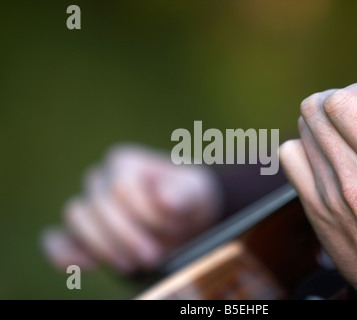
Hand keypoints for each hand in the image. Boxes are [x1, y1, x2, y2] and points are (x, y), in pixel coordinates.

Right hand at [42, 144, 222, 273]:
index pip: (122, 188)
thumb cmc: (188, 198)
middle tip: (153, 257)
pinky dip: (65, 253)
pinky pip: (59, 240)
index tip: (172, 227)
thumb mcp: (196, 192)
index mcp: (125, 161)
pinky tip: (83, 266)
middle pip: (98, 205)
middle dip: (126, 236)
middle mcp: (101, 178)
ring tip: (131, 264)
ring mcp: (88, 206)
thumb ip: (184, 193)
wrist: (184, 217)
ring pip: (77, 219)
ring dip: (103, 246)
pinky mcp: (83, 233)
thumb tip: (163, 200)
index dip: (145, 213)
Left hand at [280, 82, 356, 298]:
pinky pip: (291, 162)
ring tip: (342, 137)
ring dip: (321, 127)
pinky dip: (305, 151)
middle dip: (339, 103)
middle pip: (314, 112)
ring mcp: (327, 197)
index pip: (342, 103)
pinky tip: (327, 160)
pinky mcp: (315, 213)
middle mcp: (351, 180)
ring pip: (300, 134)